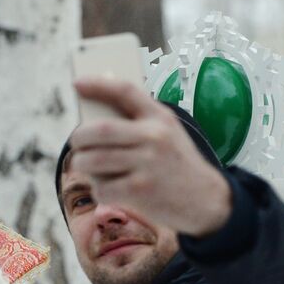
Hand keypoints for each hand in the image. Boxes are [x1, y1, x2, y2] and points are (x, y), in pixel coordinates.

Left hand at [69, 78, 231, 236]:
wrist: (206, 200)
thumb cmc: (175, 164)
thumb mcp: (166, 133)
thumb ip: (136, 123)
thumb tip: (91, 117)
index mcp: (159, 117)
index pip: (125, 91)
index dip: (98, 85)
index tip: (77, 83)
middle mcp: (154, 136)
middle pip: (98, 130)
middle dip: (78, 138)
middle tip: (77, 144)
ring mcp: (147, 163)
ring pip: (92, 160)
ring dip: (82, 165)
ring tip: (88, 166)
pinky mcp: (140, 190)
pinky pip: (101, 187)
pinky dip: (98, 189)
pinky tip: (108, 188)